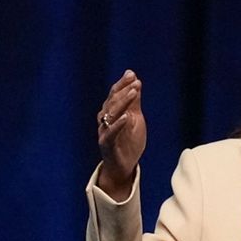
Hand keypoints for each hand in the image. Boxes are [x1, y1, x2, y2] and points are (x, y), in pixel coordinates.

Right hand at [96, 69, 146, 200]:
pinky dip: (118, 124)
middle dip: (123, 90)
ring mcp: (104, 131)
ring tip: (134, 93)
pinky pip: (110, 133)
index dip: (122, 84)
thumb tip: (136, 82)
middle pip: (112, 101)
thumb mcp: (135, 119)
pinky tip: (126, 117)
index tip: (132, 74)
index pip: (114, 94)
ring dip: (123, 103)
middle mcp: (104, 119)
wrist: (123, 166)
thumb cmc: (128, 142)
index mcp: (111, 112)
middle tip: (135, 82)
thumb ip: (134, 102)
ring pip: (111, 114)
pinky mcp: (106, 144)